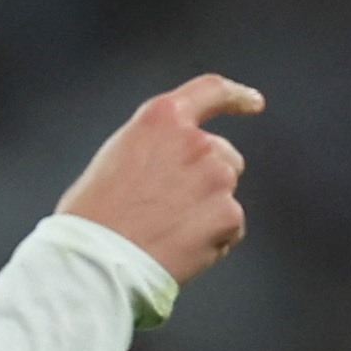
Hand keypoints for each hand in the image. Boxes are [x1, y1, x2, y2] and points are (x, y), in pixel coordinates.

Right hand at [55, 73, 263, 285]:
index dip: (237, 96)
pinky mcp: (228, 215)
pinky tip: (180, 249)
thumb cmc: (96, 213)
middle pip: (224, 155)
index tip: (254, 102)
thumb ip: (158, 146)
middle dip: (209, 177)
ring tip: (167, 231)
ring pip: (226, 194)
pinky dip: (213, 241)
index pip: (211, 92)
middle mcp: (196, 141)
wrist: (99, 259)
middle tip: (172, 207)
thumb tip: (179, 163)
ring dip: (208, 211)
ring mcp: (216, 178)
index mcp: (163, 118)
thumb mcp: (120, 154)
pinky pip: (231, 229)